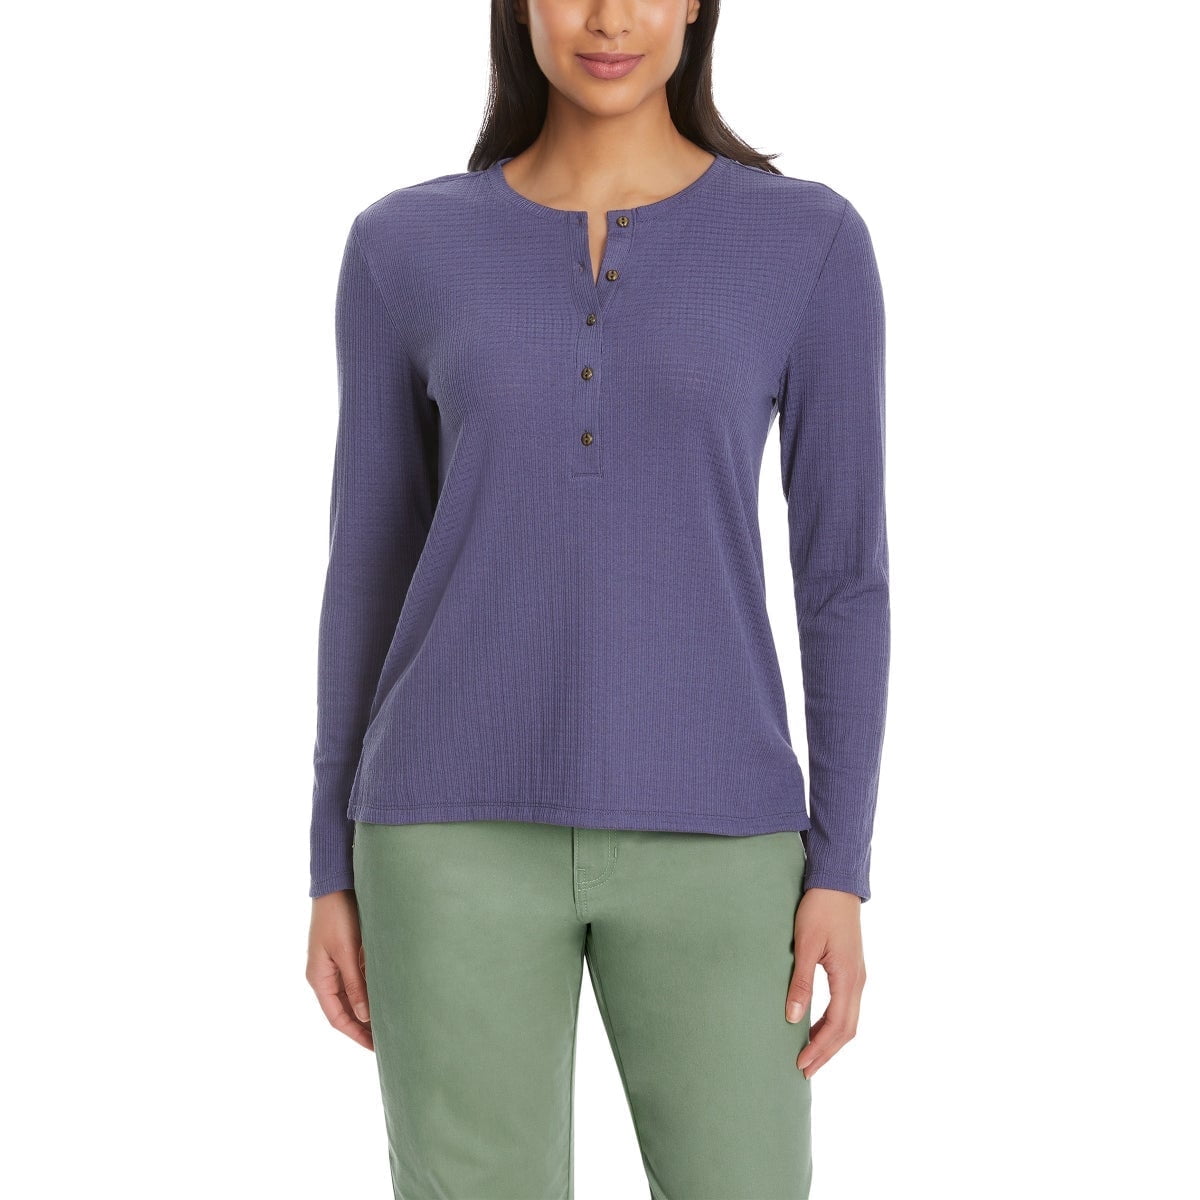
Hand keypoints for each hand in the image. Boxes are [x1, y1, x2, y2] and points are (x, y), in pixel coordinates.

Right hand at [307, 890, 373, 1049]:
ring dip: (366, 1010)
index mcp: (320, 978)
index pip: (337, 1017)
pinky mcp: (345, 953)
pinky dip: (368, 992)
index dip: (355, 1034)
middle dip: (362, 1026)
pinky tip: (384, 996)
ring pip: (351, 995)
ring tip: (388, 1023)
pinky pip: (356, 980)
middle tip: (386, 1040)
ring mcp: (334, 964)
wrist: (336, 884)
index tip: (374, 1047)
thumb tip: (364, 1016)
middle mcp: (325, 975)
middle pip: (344, 1009)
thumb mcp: (347, 950)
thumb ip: (355, 982)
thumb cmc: (338, 915)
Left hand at [785, 887, 866, 1078]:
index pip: (836, 1026)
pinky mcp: (851, 969)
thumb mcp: (806, 945)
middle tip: (804, 1070)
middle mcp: (858, 981)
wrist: (836, 883)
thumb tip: (793, 1018)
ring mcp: (857, 975)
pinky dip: (832, 1024)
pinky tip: (816, 1027)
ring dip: (830, 1040)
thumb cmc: (819, 910)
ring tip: (809, 1055)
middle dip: (826, 1052)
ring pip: (848, 1020)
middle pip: (847, 1030)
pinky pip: (846, 1007)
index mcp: (848, 978)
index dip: (819, 1049)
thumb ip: (801, 981)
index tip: (800, 1064)